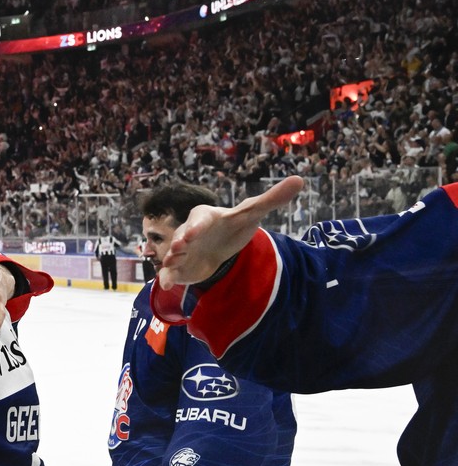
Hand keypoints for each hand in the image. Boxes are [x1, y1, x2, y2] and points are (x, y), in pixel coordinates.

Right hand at [159, 176, 303, 288]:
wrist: (218, 246)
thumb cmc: (233, 226)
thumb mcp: (252, 213)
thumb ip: (272, 198)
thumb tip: (299, 179)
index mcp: (207, 217)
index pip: (200, 217)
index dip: (197, 225)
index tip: (193, 233)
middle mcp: (189, 231)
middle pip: (182, 234)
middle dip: (179, 241)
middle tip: (178, 247)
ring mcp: (182, 249)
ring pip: (173, 252)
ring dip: (171, 257)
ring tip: (170, 263)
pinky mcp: (180, 267)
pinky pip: (170, 272)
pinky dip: (166, 278)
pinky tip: (165, 286)